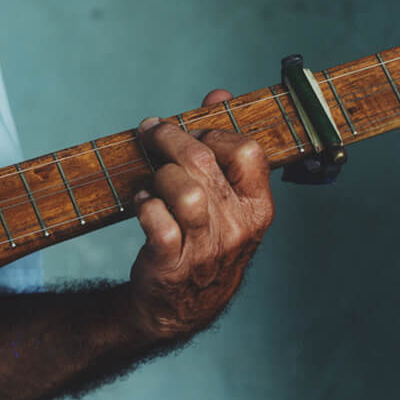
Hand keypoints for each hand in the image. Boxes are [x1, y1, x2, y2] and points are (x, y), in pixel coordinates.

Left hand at [127, 90, 273, 342]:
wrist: (182, 305)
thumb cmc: (203, 240)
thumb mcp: (225, 198)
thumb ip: (223, 145)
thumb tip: (220, 94)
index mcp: (258, 207)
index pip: (248, 151)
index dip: (215, 132)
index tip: (193, 132)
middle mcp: (239, 227)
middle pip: (205, 163)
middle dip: (170, 139)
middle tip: (151, 132)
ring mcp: (207, 248)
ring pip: (184, 192)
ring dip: (159, 176)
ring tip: (151, 179)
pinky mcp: (173, 264)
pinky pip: (158, 223)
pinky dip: (144, 205)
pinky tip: (142, 201)